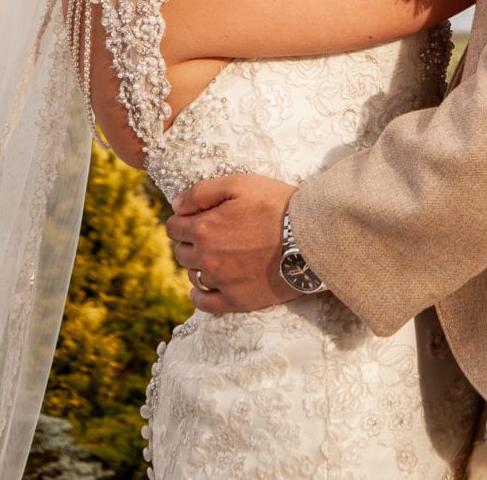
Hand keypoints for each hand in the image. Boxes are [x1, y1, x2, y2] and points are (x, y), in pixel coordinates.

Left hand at [166, 173, 301, 314]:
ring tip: (220, 256)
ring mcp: (221, 282)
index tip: (201, 217)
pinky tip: (204, 288)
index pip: (173, 227)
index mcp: (203, 229)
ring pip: (193, 275)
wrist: (313, 236)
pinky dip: (200, 295)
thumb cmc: (278, 206)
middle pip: (181, 252)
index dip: (185, 219)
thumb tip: (175, 205)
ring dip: (199, 265)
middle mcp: (206, 258)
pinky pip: (205, 303)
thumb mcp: (241, 184)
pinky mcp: (237, 300)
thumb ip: (202, 192)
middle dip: (192, 241)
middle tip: (216, 234)